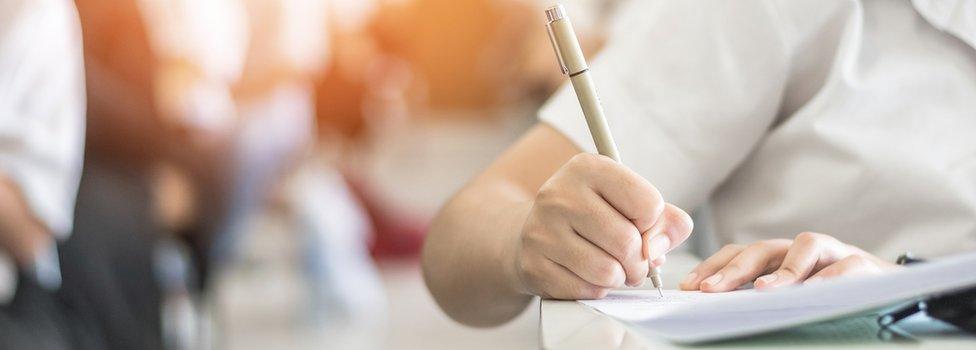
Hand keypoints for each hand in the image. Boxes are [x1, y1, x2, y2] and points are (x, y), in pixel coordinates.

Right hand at [513, 153, 692, 299]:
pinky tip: (587, 276)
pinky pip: (585, 290)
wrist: (537, 231)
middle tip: (634, 263)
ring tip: (612, 269)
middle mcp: (559, 194)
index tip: (639, 225)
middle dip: (640, 262)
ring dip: (619, 278)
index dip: (652, 223)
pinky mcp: (533, 265)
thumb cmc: (593, 216)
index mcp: (588, 167)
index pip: (648, 204)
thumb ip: (665, 220)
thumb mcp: (629, 202)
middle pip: (627, 242)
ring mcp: (542, 230)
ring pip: (607, 271)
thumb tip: (658, 249)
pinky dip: (596, 290)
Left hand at [680, 232, 899, 291]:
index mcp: (779, 257)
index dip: (712, 266)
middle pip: (762, 248)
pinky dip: (831, 277)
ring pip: (805, 245)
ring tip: (762, 292)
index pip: (738, 253)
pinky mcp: (864, 264)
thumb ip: (761, 297)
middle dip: (733, 268)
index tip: (688, 286)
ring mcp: (833, 252)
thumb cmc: (831, 294)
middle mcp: (801, 249)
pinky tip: (814, 293)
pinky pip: (847, 265)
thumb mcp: (792, 295)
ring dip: (783, 269)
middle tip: (710, 289)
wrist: (888, 290)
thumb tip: (718, 310)